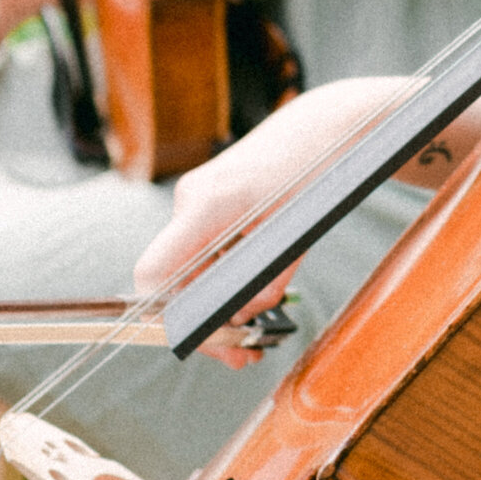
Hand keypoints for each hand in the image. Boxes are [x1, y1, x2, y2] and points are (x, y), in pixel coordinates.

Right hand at [132, 79, 410, 365]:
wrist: (325, 124)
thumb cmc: (313, 170)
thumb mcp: (294, 233)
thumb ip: (264, 280)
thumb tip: (243, 321)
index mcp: (206, 204)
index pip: (154, 273)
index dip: (167, 316)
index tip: (204, 339)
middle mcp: (192, 200)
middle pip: (175, 281)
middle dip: (206, 322)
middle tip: (241, 355)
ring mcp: (199, 200)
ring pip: (194, 270)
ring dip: (219, 304)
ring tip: (254, 338)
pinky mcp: (213, 203)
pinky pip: (209, 252)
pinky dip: (227, 279)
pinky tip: (254, 300)